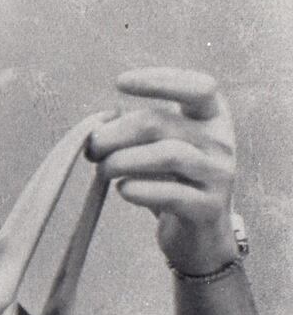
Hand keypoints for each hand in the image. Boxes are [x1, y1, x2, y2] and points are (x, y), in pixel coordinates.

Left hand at [87, 68, 238, 273]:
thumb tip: (100, 125)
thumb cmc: (173, 184)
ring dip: (122, 161)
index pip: (198, 87)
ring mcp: (219, 174)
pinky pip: (171, 194)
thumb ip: (139, 131)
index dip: (160, 80)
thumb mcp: (159, 150)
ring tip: (102, 170)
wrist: (199, 235)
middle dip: (115, 134)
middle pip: (161, 123)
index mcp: (212, 118)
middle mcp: (221, 141)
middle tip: (92, 149)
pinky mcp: (209, 208)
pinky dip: (139, 189)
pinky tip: (122, 190)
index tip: (121, 82)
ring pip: (168, 154)